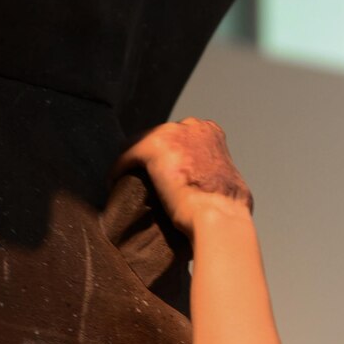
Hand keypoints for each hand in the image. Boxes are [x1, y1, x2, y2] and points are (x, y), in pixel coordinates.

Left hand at [113, 117, 252, 239]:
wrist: (219, 217)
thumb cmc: (230, 209)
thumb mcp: (229, 179)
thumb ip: (215, 171)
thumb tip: (211, 183)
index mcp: (211, 132)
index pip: (180, 136)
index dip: (170, 155)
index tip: (163, 172)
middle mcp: (192, 126)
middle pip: (159, 136)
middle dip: (149, 156)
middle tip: (142, 178)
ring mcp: (173, 134)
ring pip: (140, 143)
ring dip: (132, 162)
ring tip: (123, 182)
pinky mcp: (153, 147)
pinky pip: (126, 156)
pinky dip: (118, 170)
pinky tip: (113, 184)